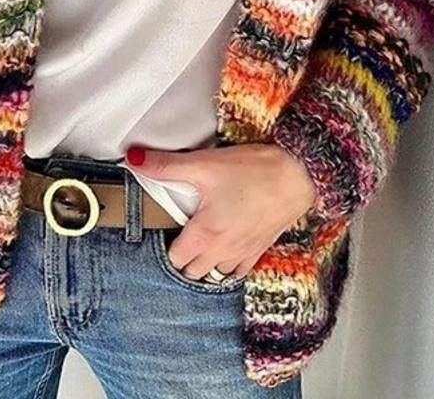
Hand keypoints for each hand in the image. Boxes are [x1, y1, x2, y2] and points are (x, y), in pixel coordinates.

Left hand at [125, 142, 316, 280]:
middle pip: (193, 271)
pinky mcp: (261, 248)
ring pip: (216, 274)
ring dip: (206, 263)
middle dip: (183, 258)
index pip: (175, 259)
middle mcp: (223, 252)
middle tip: (179, 233)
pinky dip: (229, 264)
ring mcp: (244, 253)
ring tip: (200, 240)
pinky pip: (239, 270)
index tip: (164, 228)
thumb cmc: (254, 171)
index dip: (165, 245)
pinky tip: (227, 246)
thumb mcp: (204, 165)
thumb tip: (134, 159)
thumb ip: (166, 165)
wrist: (299, 174)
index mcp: (205, 236)